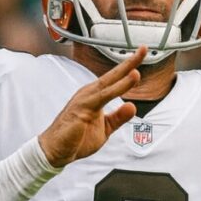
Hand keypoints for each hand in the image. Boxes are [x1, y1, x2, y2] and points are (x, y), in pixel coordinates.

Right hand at [38, 46, 145, 167]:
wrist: (56, 151)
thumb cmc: (77, 137)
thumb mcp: (105, 128)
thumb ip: (118, 117)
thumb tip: (132, 106)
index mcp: (95, 96)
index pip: (115, 78)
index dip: (129, 66)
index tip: (142, 53)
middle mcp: (90, 93)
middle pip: (112, 75)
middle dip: (128, 63)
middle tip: (143, 49)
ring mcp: (84, 100)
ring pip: (107, 85)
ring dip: (122, 77)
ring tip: (137, 71)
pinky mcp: (81, 109)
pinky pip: (100, 98)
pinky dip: (114, 91)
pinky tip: (123, 86)